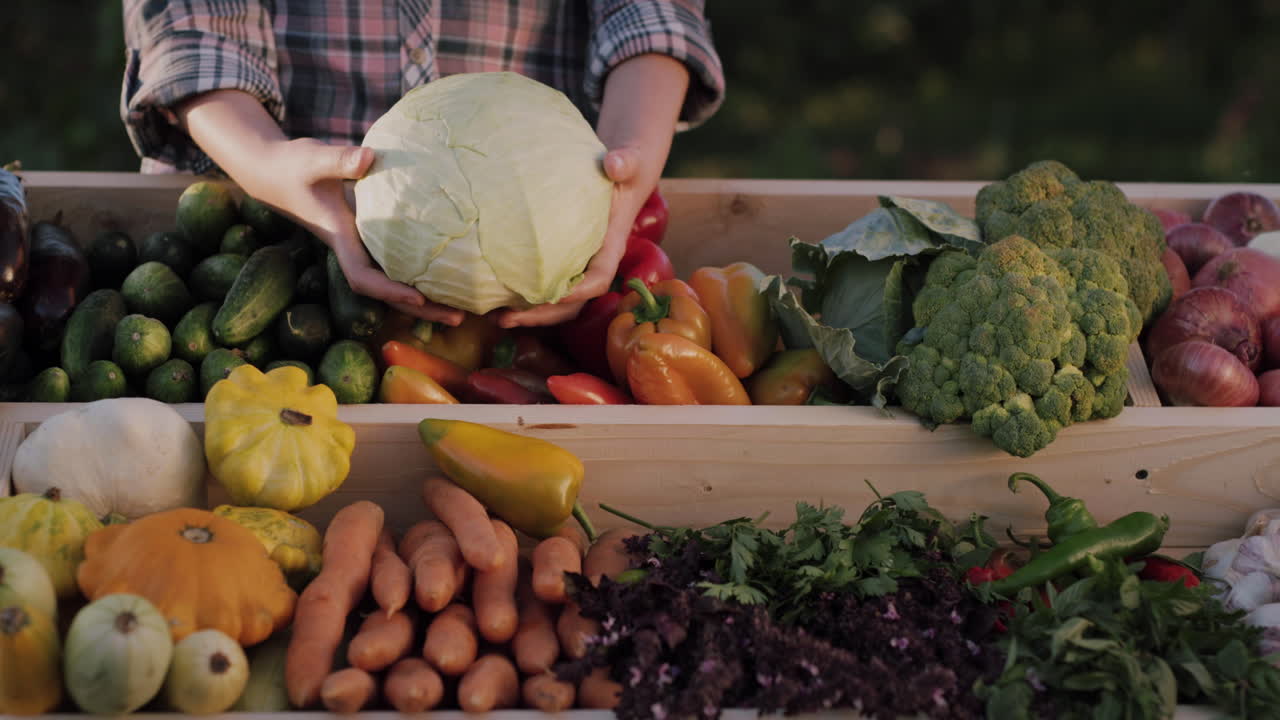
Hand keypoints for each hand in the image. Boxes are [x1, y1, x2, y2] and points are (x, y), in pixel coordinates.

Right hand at [176, 90, 464, 325]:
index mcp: (340, 239)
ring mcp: (363, 247)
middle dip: (420, 307)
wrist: (275, 172)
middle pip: (388, 292)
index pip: (363, 277)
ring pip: (396, 282)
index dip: (389, 290)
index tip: (417, 296)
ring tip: (464, 309)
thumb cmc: (294, 165)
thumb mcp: (313, 158)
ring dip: (427, 298)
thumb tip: (368, 159)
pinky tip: (451, 277)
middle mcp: (354, 250)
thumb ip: (339, 159)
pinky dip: (422, 274)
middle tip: (460, 318)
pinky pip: (399, 264)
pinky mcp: (371, 237)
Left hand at [493, 147, 647, 328]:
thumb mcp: (627, 164)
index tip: (553, 294)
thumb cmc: (623, 170)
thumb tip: (614, 164)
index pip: (600, 278)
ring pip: (559, 302)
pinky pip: (546, 287)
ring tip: (498, 319)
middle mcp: (595, 263)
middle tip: (508, 318)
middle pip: (573, 303)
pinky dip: (525, 298)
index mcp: (610, 246)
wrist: (622, 175)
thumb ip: (624, 163)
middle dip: (543, 314)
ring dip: (530, 314)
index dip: (579, 291)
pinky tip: (498, 300)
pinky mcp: (563, 263)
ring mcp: (578, 267)